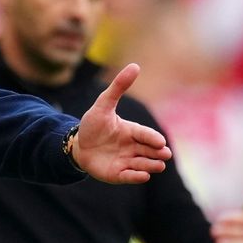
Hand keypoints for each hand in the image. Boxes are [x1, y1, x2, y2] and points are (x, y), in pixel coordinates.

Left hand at [73, 63, 171, 183]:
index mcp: (132, 131)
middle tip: (165, 155)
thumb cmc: (93, 125)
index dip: (152, 138)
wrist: (77, 145)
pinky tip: (143, 176)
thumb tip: (135, 65)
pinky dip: (136, 177)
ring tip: (158, 166)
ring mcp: (126, 161)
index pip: (145, 135)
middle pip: (148, 151)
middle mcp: (132, 147)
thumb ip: (118, 87)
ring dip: (150, 165)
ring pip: (142, 164)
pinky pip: (129, 176)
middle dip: (157, 154)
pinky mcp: (118, 174)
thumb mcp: (103, 104)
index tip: (160, 142)